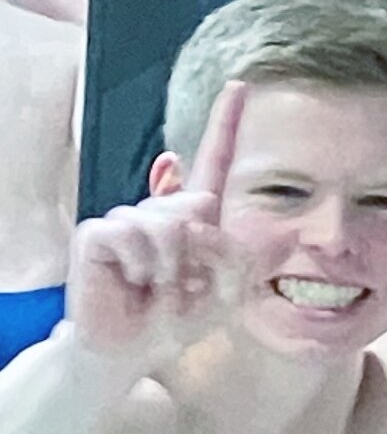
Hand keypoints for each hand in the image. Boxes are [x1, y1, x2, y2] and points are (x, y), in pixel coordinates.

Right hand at [67, 80, 260, 369]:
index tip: (241, 85)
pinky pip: (132, 234)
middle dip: (201, 256)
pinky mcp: (98, 233)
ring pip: (167, 223)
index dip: (225, 124)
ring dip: (169, 266)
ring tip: (155, 285)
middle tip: (182, 286)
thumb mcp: (225, 289)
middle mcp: (160, 210)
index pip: (213, 162)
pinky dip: (141, 265)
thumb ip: (240, 252)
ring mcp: (127, 218)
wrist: (131, 348)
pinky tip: (133, 280)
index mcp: (194, 218)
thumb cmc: (175, 317)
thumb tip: (226, 207)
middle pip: (198, 207)